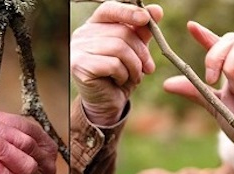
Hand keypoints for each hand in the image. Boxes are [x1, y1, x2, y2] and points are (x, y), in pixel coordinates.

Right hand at [70, 2, 162, 124]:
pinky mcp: (78, 66)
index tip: (146, 19)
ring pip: (118, 48)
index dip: (128, 12)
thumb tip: (156, 10)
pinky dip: (122, 74)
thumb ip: (142, 31)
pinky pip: (112, 64)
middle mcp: (81, 35)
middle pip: (120, 32)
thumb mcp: (134, 51)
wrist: (106, 103)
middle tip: (148, 67)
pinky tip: (119, 81)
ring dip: (134, 65)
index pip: (109, 9)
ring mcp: (77, 50)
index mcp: (93, 26)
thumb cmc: (119, 75)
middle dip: (140, 51)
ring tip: (135, 76)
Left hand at [163, 22, 233, 141]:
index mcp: (230, 69)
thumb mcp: (215, 106)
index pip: (217, 44)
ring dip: (231, 60)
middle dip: (215, 54)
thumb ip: (196, 92)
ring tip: (229, 78)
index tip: (190, 27)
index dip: (203, 34)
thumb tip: (166, 84)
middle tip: (210, 78)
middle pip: (230, 38)